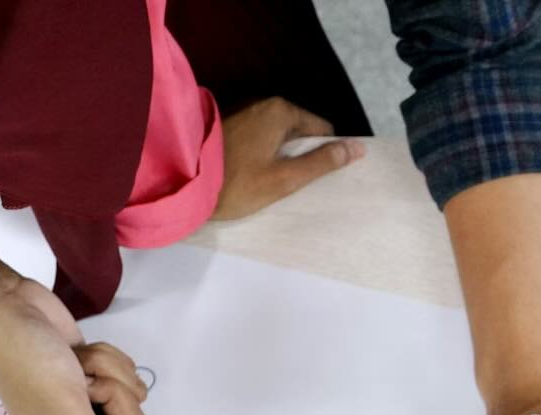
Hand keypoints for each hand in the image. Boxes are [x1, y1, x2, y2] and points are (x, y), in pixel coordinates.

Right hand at [0, 275, 199, 414]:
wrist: (10, 307)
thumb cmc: (24, 359)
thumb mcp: (63, 407)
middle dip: (119, 405)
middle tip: (90, 388)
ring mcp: (89, 401)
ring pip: (133, 399)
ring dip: (110, 376)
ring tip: (77, 366)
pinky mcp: (98, 377)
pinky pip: (127, 375)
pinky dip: (108, 360)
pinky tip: (80, 353)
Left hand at [211, 97, 364, 220]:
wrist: (183, 182)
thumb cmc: (238, 183)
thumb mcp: (286, 178)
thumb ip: (322, 163)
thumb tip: (357, 148)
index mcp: (282, 112)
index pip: (322, 130)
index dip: (325, 154)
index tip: (316, 178)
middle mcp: (264, 105)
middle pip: (300, 132)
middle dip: (302, 155)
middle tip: (294, 184)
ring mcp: (245, 113)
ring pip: (280, 136)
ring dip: (283, 156)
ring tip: (274, 182)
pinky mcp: (230, 126)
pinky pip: (261, 138)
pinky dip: (264, 154)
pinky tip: (255, 174)